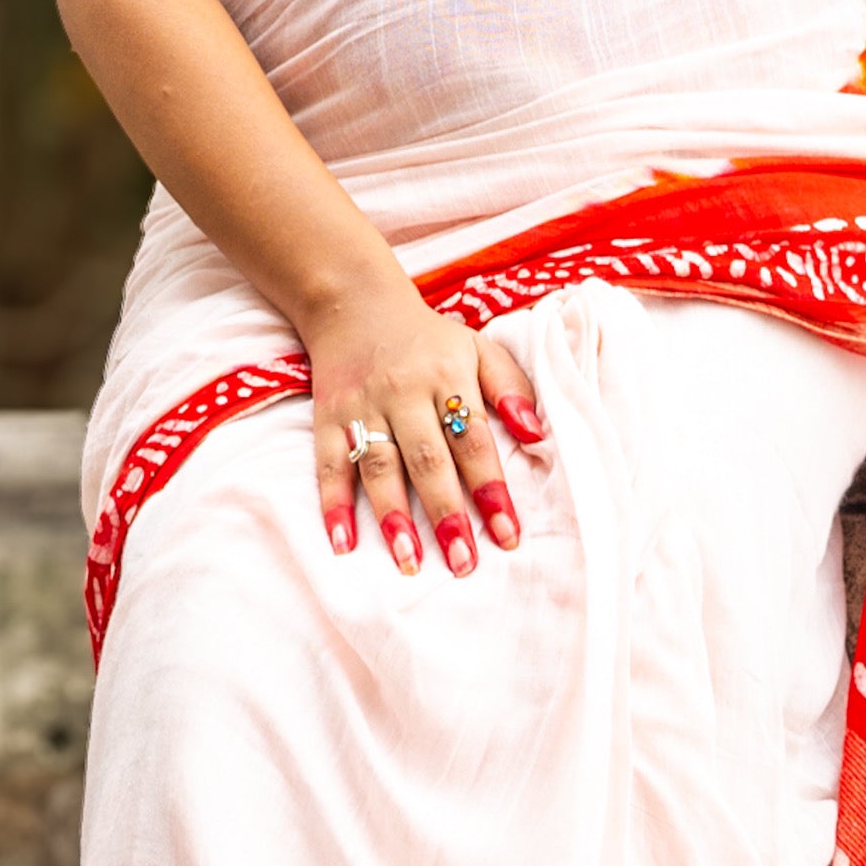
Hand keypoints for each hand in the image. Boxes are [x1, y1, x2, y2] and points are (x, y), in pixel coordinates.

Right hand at [309, 274, 545, 580]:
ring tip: (409, 562)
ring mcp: (363, 406)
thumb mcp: (478, 348)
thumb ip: (511, 389)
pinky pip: (329, 464)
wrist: (354, 303)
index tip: (508, 536)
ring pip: (379, 466)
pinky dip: (333, 504)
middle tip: (463, 563)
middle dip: (446, 513)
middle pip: (428, 460)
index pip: (475, 442)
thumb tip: (537, 435)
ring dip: (393, 516)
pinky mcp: (327, 416)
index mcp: (448, 378)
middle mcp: (405, 394)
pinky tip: (342, 543)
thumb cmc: (429, 340)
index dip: (492, 490)